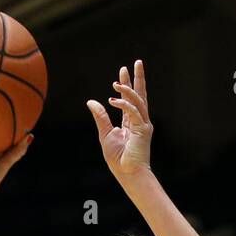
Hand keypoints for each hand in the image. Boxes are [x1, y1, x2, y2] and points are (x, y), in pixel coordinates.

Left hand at [86, 60, 151, 183]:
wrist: (127, 173)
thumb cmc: (118, 159)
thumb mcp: (105, 134)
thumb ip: (100, 117)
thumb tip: (91, 101)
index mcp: (131, 122)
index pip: (130, 99)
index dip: (127, 84)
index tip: (123, 70)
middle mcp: (139, 120)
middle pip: (140, 95)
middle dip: (138, 78)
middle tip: (137, 62)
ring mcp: (143, 124)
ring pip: (138, 101)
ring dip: (128, 90)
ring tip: (117, 81)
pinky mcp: (143, 130)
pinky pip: (134, 112)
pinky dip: (124, 104)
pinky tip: (113, 100)